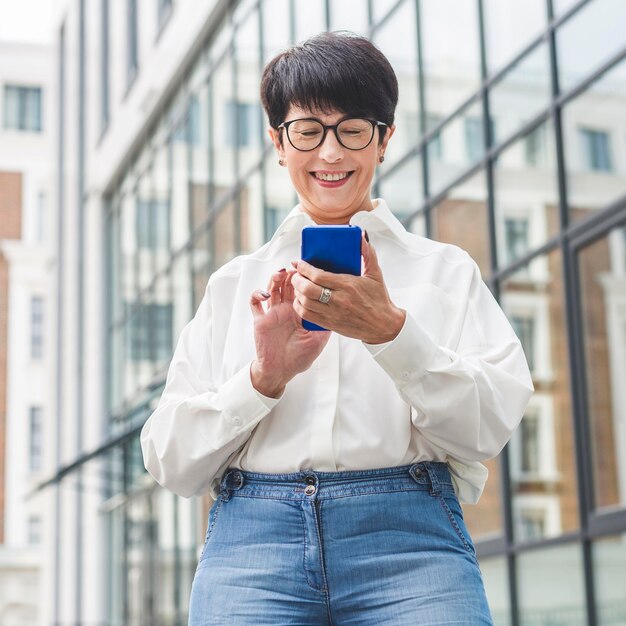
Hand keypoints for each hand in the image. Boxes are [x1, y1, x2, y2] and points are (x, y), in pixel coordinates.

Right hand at [249, 268, 330, 397]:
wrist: (281, 372)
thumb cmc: (299, 358)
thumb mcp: (318, 341)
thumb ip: (326, 325)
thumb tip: (338, 310)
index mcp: (300, 312)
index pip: (302, 289)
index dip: (305, 279)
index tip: (310, 271)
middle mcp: (286, 309)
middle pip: (287, 285)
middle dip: (291, 275)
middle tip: (296, 269)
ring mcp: (273, 313)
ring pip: (272, 289)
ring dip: (275, 279)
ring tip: (281, 274)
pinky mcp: (260, 320)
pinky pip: (254, 303)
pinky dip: (257, 294)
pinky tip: (265, 294)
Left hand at [290, 234, 405, 343]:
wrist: (383, 325)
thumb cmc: (379, 300)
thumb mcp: (376, 274)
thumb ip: (368, 253)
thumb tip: (361, 236)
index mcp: (348, 285)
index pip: (318, 276)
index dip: (304, 268)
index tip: (299, 262)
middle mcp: (339, 300)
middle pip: (308, 289)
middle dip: (297, 279)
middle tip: (296, 274)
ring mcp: (333, 314)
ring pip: (305, 303)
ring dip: (297, 293)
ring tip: (298, 286)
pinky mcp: (330, 324)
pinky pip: (307, 316)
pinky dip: (300, 307)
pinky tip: (301, 300)